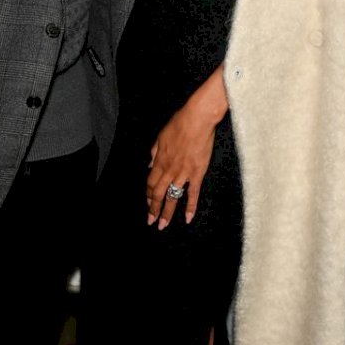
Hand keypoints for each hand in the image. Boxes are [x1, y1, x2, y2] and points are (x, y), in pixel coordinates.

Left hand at [146, 65, 227, 229]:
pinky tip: (187, 219)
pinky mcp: (197, 173)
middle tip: (151, 222)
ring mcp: (183, 173)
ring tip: (163, 226)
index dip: (148, 195)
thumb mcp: (161, 136)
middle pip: (158, 193)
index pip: (150, 183)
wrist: (197, 119)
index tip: (147, 205)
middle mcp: (169, 170)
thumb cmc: (179, 123)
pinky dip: (190, 207)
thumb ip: (154, 152)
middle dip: (154, 209)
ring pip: (172, 197)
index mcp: (160, 160)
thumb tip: (149, 165)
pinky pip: (192, 194)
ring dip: (167, 212)